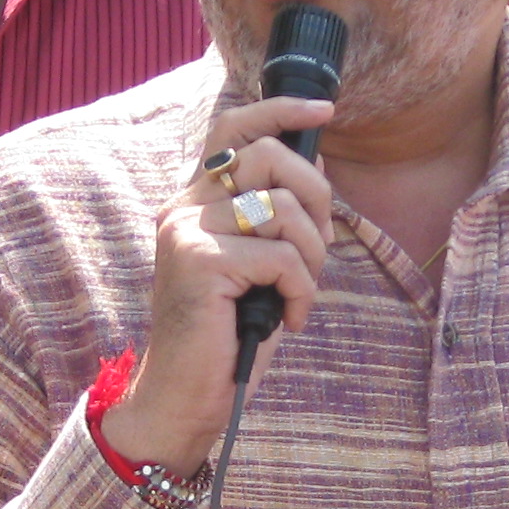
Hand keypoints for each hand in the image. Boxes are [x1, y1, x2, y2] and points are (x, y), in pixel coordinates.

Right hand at [100, 94, 334, 476]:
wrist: (185, 398)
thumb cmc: (227, 338)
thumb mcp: (258, 267)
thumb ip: (275, 217)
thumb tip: (317, 166)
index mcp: (193, 202)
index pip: (233, 129)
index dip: (281, 109)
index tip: (325, 112)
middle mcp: (182, 207)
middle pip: (271, 157)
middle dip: (317, 198)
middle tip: (318, 253)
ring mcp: (187, 231)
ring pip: (284, 208)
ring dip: (313, 256)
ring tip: (297, 295)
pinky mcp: (200, 261)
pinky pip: (282, 255)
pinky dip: (302, 291)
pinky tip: (288, 319)